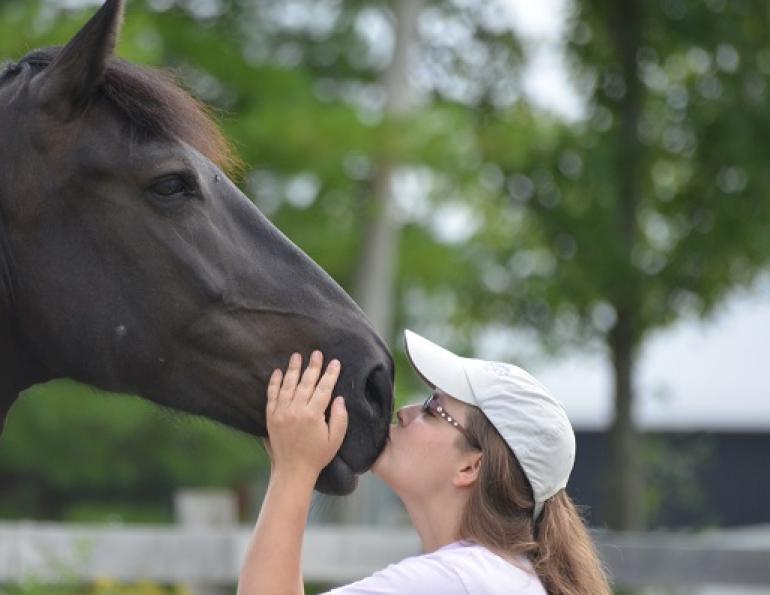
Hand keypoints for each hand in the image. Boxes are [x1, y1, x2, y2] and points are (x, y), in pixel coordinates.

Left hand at [265, 350, 347, 478]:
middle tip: (317, 353)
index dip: (330, 374)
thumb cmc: (317, 456)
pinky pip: (272, 395)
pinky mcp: (271, 417)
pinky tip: (278, 372)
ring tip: (297, 356)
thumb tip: (339, 398)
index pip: (324, 388)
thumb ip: (340, 418)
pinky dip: (274, 383)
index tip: (335, 362)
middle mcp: (296, 411)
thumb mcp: (335, 440)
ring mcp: (281, 413)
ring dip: (293, 369)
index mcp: (313, 415)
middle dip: (313, 366)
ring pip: (288, 385)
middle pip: (306, 383)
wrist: (292, 471)